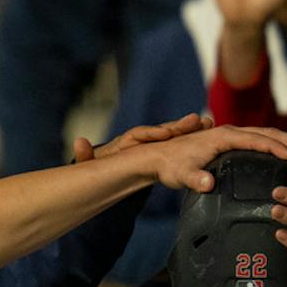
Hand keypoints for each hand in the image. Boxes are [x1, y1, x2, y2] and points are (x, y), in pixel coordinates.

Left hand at [71, 113, 212, 162]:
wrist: (110, 165)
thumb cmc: (102, 164)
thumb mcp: (91, 163)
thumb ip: (86, 155)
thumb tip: (78, 142)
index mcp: (128, 140)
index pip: (141, 134)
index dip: (153, 133)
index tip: (165, 134)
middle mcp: (144, 137)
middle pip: (162, 129)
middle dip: (178, 126)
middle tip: (196, 121)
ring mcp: (155, 142)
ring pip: (173, 134)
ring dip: (188, 129)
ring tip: (206, 123)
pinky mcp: (163, 149)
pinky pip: (179, 142)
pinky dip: (191, 138)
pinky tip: (208, 133)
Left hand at [151, 124, 286, 191]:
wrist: (157, 156)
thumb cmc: (170, 165)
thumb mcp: (181, 175)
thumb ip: (194, 179)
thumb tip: (207, 184)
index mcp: (223, 137)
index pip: (257, 140)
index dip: (277, 148)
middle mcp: (229, 132)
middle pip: (268, 133)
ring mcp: (230, 136)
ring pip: (265, 134)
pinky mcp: (230, 142)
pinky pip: (258, 140)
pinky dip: (275, 145)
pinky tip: (284, 157)